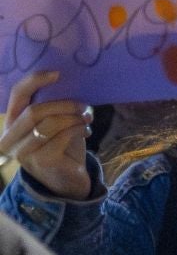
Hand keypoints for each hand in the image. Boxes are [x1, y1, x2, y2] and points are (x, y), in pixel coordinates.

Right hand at [1, 72, 92, 200]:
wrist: (68, 180)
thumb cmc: (61, 146)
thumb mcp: (55, 123)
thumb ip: (54, 107)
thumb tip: (68, 82)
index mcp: (12, 122)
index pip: (17, 94)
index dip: (35, 80)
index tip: (58, 74)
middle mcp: (10, 138)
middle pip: (35, 111)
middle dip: (65, 105)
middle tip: (84, 107)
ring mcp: (23, 152)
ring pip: (50, 124)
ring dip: (75, 118)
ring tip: (87, 119)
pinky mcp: (41, 161)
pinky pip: (62, 137)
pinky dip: (79, 130)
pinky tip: (86, 132)